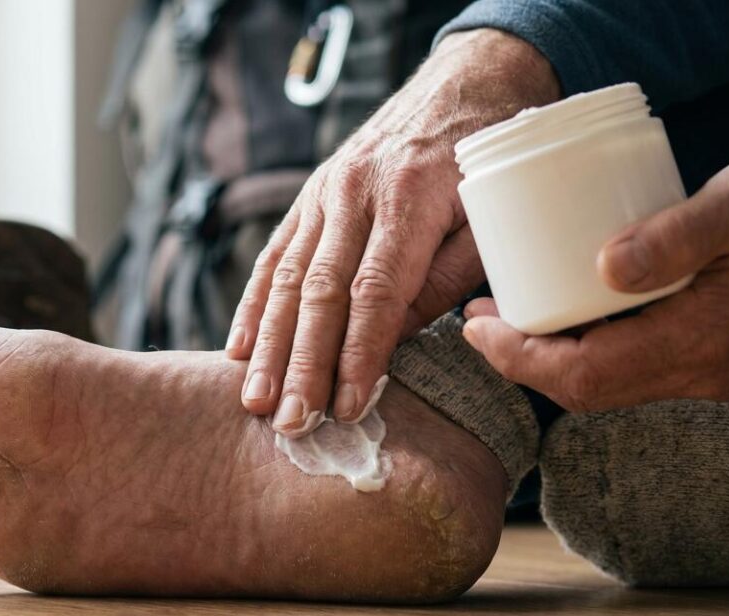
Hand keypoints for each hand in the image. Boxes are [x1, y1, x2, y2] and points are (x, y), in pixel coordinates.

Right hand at [226, 29, 559, 434]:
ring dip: (270, 345)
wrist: (464, 82)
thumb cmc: (486, 161)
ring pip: (286, 278)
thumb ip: (443, 279)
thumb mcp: (489, 218)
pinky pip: (274, 256)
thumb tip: (394, 339)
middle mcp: (354, 193)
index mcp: (408, 198)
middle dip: (302, 363)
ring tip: (255, 399)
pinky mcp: (308, 196)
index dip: (359, 353)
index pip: (375, 292)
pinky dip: (254, 305)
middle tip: (290, 421)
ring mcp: (323, 192)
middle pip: (320, 292)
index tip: (347, 405)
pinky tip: (239, 348)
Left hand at [463, 148, 728, 411]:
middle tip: (478, 319)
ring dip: (552, 357)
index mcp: (703, 340)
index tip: (476, 327)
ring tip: (510, 313)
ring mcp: (710, 372)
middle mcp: (703, 372)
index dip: (519, 358)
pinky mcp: (713, 359)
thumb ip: (677, 234)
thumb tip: (602, 264)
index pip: (584, 376)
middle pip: (587, 391)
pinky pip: (634, 369)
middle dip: (523, 360)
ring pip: (609, 384)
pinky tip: (570, 311)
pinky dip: (589, 348)